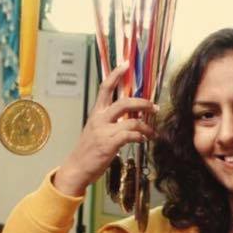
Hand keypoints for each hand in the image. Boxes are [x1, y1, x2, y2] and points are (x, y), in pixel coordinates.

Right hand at [54, 62, 157, 195]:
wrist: (77, 168)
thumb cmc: (89, 150)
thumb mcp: (96, 130)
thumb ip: (111, 121)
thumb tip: (132, 116)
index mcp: (96, 113)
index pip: (105, 88)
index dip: (116, 74)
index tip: (126, 64)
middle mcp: (99, 119)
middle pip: (124, 102)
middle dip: (143, 103)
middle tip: (155, 107)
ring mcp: (104, 131)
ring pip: (132, 120)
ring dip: (147, 126)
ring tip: (152, 132)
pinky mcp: (109, 144)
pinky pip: (131, 135)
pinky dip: (141, 137)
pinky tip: (143, 140)